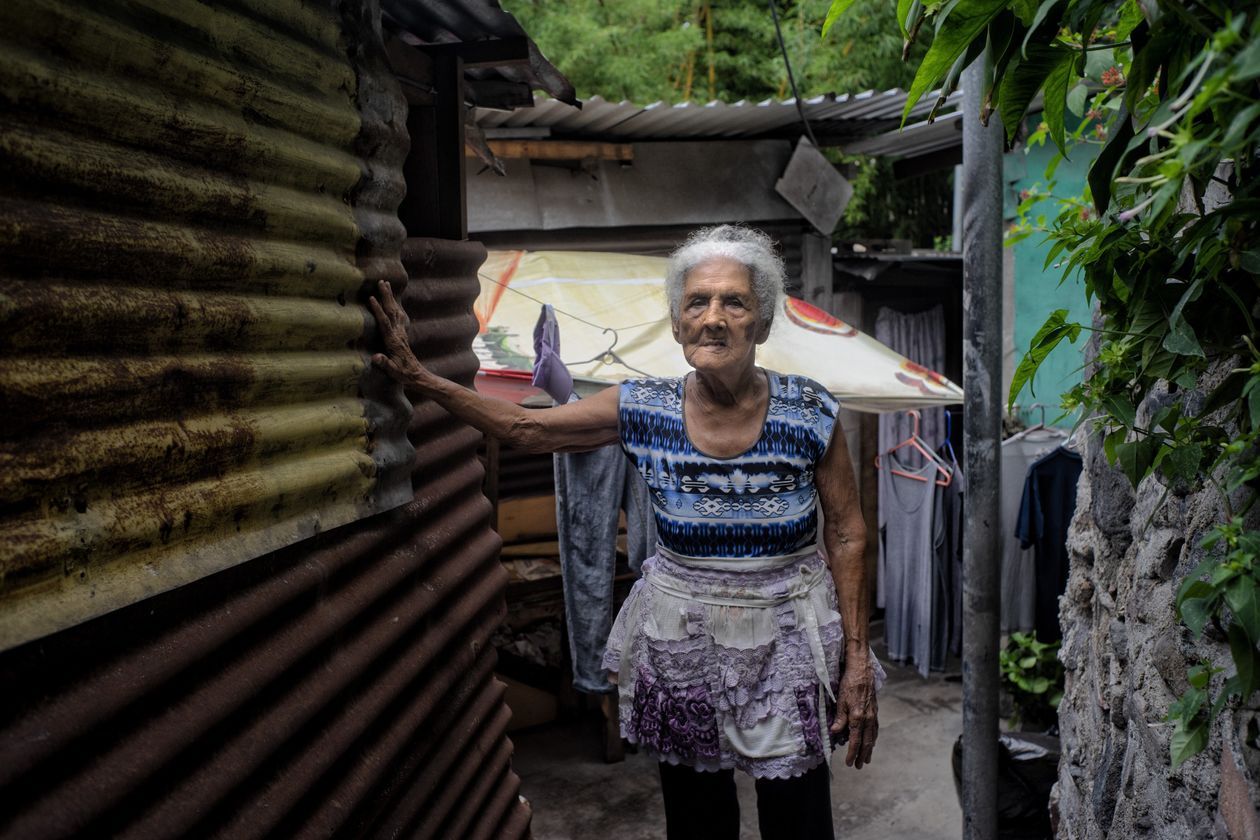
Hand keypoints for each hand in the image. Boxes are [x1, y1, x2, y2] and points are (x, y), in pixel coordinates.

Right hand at [368, 280, 430, 387]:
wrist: (417, 376)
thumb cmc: (403, 375)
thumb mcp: (393, 372)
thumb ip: (385, 364)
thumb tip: (376, 357)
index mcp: (393, 341)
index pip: (384, 323)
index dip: (378, 310)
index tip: (372, 298)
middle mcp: (398, 334)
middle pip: (391, 311)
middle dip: (386, 296)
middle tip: (382, 282)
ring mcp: (401, 333)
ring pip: (396, 311)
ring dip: (391, 297)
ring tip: (386, 284)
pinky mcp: (402, 334)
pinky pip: (399, 316)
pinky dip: (395, 306)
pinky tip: (394, 301)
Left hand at [831, 652, 877, 768]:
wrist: (862, 670)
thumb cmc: (849, 683)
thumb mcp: (840, 700)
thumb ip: (839, 718)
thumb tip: (834, 733)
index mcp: (858, 717)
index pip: (855, 740)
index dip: (852, 753)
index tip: (849, 763)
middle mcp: (868, 718)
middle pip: (866, 742)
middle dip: (862, 755)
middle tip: (858, 766)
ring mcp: (873, 715)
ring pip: (872, 737)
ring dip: (869, 749)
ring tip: (866, 759)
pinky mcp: (875, 710)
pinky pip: (875, 729)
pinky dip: (873, 738)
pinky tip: (872, 741)